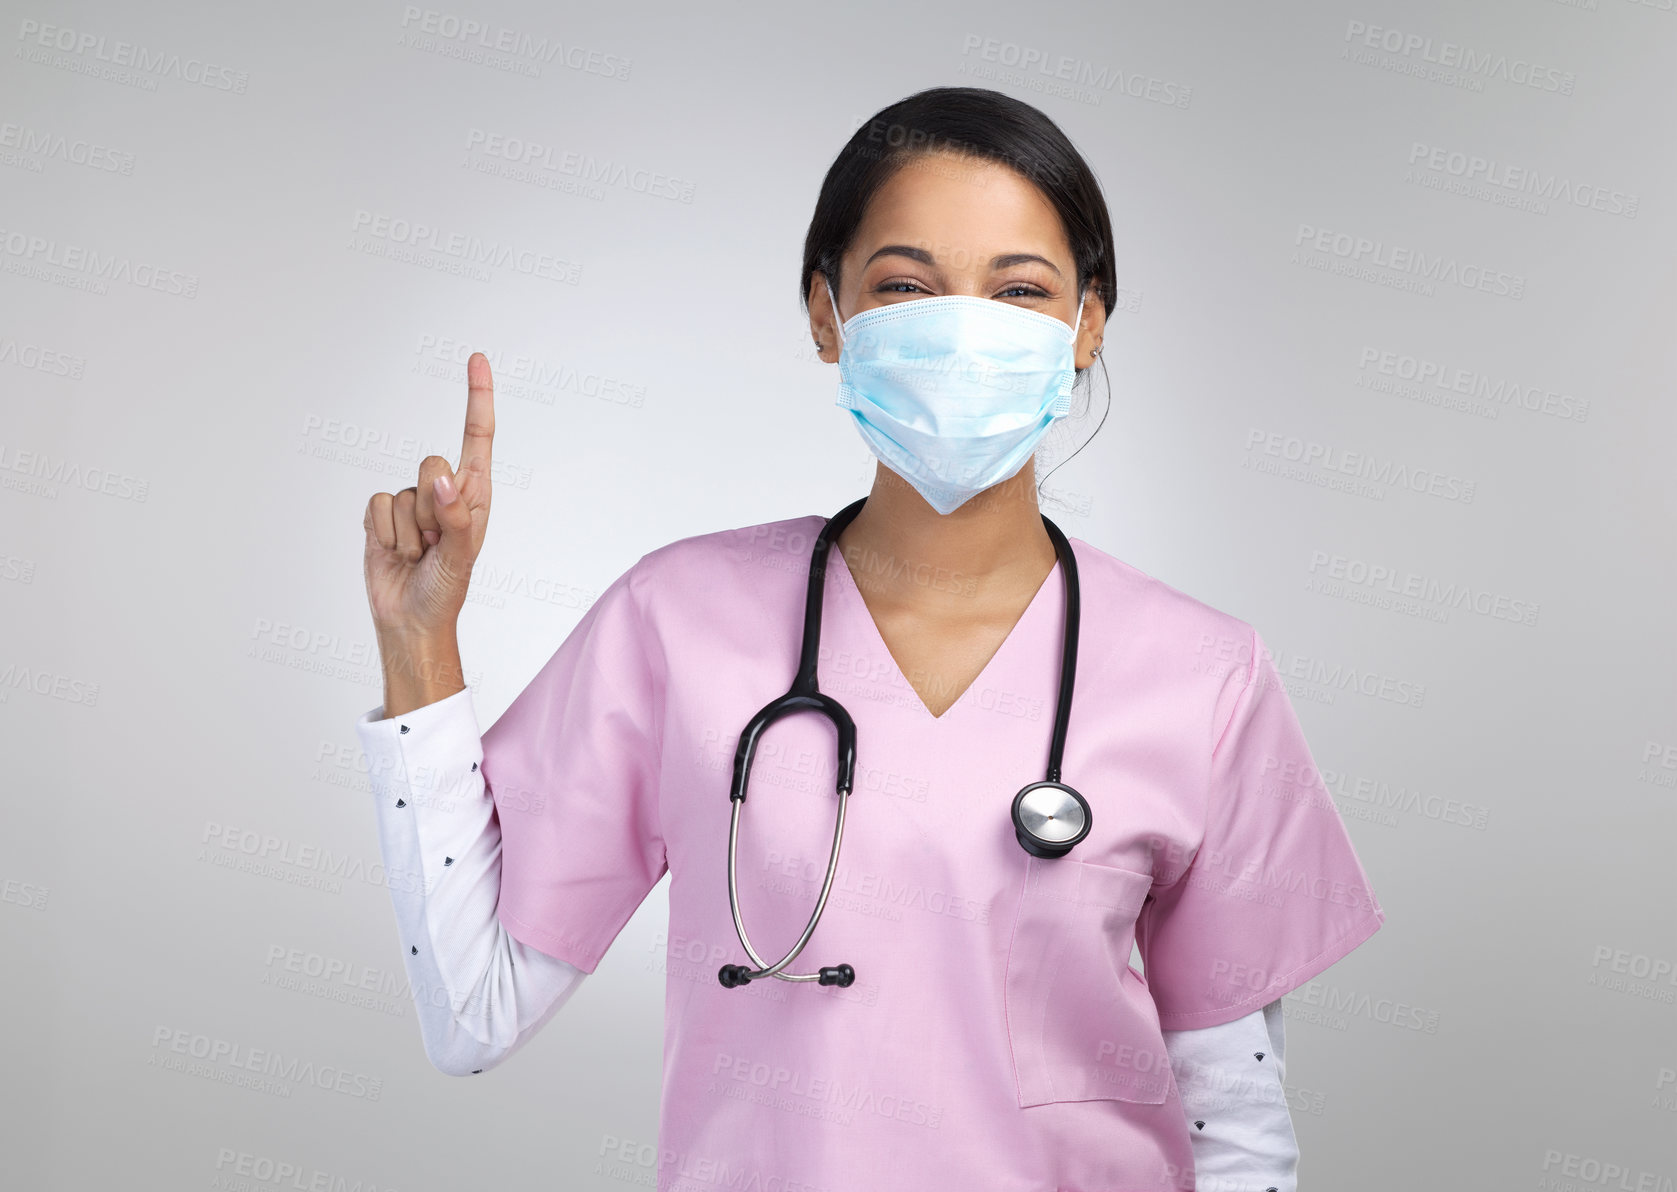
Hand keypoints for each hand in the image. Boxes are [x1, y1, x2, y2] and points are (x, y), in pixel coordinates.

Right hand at [362, 352, 494, 640]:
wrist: (409, 620)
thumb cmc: (445, 591)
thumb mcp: (461, 558)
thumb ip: (456, 517)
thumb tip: (443, 479)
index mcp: (474, 494)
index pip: (477, 436)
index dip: (477, 396)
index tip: (477, 359)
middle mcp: (443, 492)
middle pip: (431, 463)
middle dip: (431, 507)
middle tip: (436, 543)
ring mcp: (412, 503)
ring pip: (402, 491)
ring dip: (408, 531)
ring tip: (418, 555)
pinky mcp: (382, 515)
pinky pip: (376, 505)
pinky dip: (384, 534)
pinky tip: (395, 553)